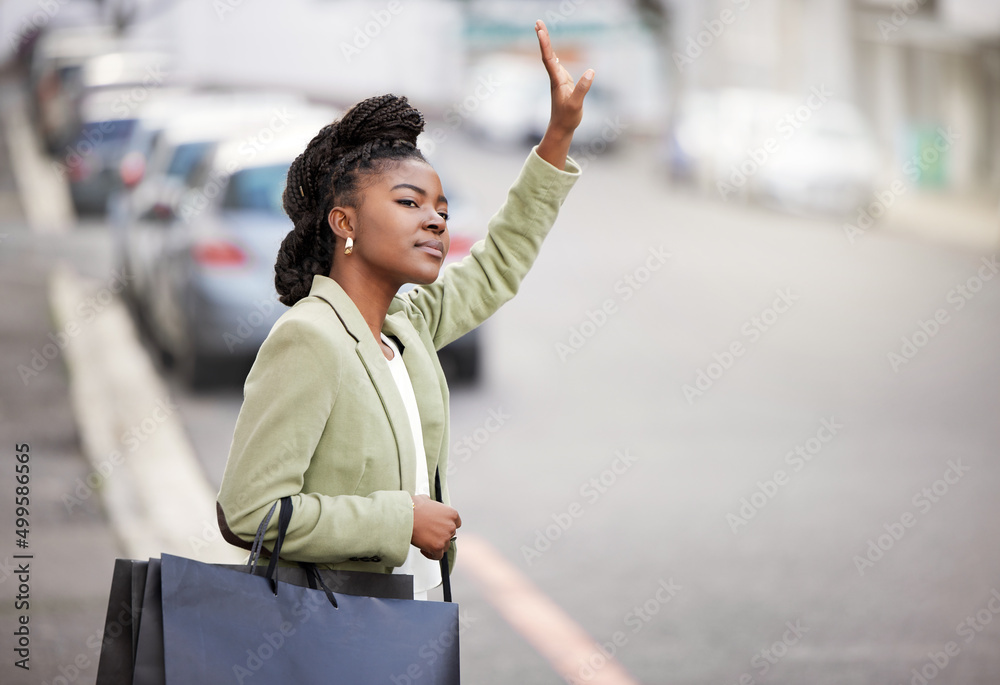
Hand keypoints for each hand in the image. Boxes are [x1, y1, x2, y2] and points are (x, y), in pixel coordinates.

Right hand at [411, 494, 460, 560]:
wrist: (405, 516)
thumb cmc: (413, 508)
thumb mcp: (426, 499)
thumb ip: (433, 505)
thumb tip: (429, 505)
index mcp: (452, 513)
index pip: (456, 523)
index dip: (447, 526)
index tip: (441, 528)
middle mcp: (451, 525)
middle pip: (450, 535)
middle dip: (441, 535)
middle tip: (430, 534)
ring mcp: (445, 537)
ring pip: (445, 546)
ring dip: (436, 545)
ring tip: (425, 541)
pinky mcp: (438, 547)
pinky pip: (438, 555)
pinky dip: (431, 554)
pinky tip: (424, 549)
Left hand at [534, 19, 593, 168]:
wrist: (561, 128)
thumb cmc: (568, 118)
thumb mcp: (576, 104)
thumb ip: (582, 88)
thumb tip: (591, 71)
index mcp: (557, 81)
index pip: (549, 59)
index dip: (545, 45)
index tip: (540, 31)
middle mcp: (555, 78)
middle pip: (547, 54)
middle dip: (543, 38)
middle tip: (537, 22)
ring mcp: (558, 80)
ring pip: (550, 57)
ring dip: (546, 43)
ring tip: (541, 29)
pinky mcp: (562, 83)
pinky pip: (556, 65)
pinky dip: (553, 54)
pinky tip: (552, 52)